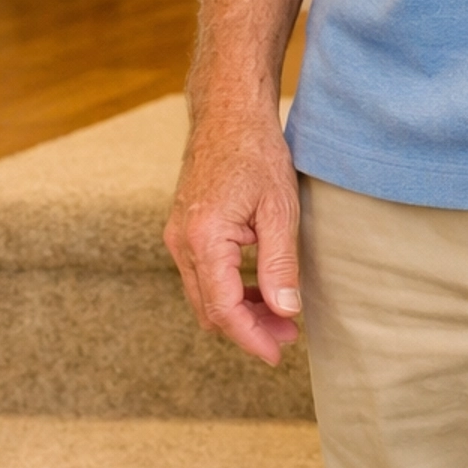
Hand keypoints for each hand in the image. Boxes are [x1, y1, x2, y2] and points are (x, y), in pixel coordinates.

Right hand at [165, 99, 302, 364]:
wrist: (228, 113)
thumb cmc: (257, 153)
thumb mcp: (279, 210)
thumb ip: (280, 264)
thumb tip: (286, 310)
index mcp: (203, 239)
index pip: (224, 309)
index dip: (252, 337)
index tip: (279, 354)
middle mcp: (181, 243)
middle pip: (210, 310)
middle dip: (248, 329)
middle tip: (289, 335)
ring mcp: (178, 236)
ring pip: (204, 296)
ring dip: (239, 312)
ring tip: (281, 316)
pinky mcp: (183, 230)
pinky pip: (202, 276)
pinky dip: (228, 291)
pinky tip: (260, 290)